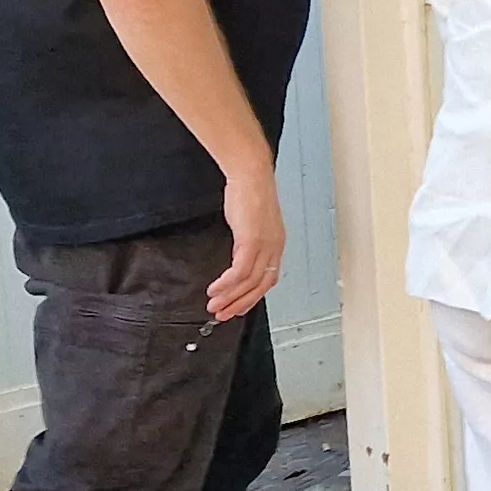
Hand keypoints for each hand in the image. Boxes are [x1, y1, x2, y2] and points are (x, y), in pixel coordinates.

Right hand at [208, 169, 284, 320]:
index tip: (238, 307)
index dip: (253, 296)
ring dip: (230, 297)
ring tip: (214, 306)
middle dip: (241, 303)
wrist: (251, 175)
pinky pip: (239, 271)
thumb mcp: (251, 224)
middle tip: (224, 314)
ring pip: (249, 282)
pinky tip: (215, 289)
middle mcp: (275, 247)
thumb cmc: (250, 194)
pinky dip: (226, 284)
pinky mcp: (252, 241)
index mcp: (277, 244)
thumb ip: (247, 243)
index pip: (268, 278)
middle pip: (261, 286)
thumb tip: (237, 258)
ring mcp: (265, 245)